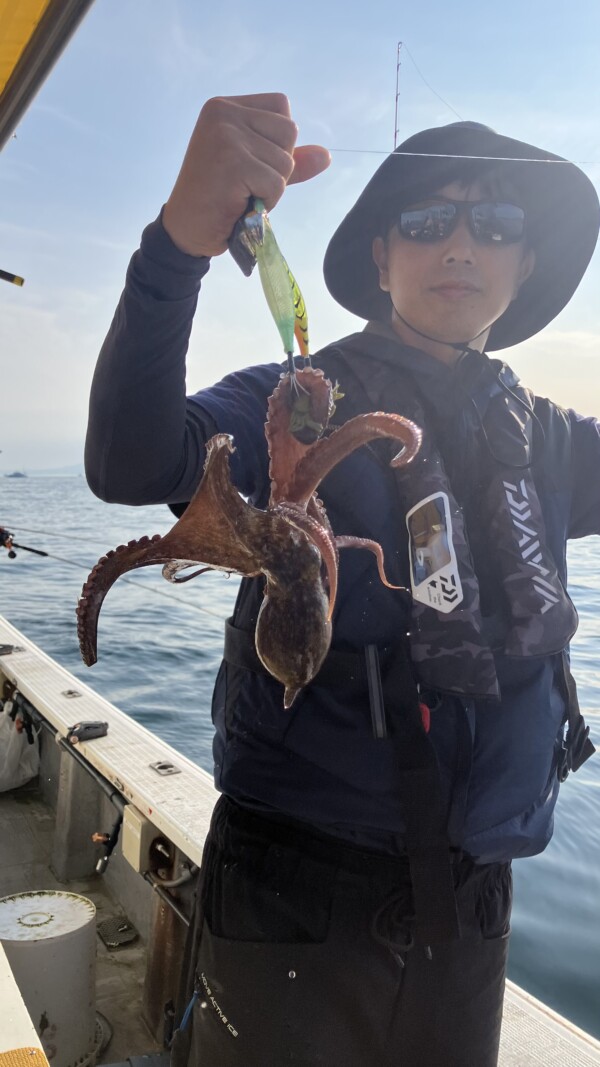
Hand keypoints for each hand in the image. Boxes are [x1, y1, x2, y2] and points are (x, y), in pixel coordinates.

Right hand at [162, 94, 330, 257]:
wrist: (186, 230)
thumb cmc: (219, 199)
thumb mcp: (255, 169)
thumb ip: (287, 158)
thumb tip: (326, 155)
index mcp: (225, 107)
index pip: (282, 106)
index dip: (278, 142)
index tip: (249, 163)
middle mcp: (224, 114)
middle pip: (289, 131)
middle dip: (278, 165)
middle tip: (246, 183)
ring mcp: (227, 136)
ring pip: (286, 160)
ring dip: (272, 187)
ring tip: (241, 194)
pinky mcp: (233, 163)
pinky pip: (278, 184)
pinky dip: (267, 202)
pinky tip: (240, 204)